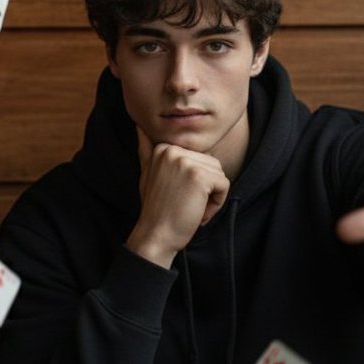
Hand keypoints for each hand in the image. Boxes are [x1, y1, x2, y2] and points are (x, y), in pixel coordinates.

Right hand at [127, 126, 229, 263]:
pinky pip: (224, 185)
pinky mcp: (199, 176)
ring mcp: (186, 162)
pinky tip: (198, 212)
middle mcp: (173, 150)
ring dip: (211, 196)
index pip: (199, 158)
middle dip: (205, 189)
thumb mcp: (147, 174)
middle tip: (185, 204)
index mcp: (163, 147)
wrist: (155, 236)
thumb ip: (146, 150)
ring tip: (190, 208)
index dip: (194, 182)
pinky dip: (217, 203)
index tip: (178, 195)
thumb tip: (140, 127)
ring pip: (219, 174)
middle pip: (211, 165)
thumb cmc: (156, 209)